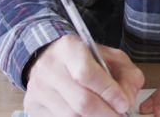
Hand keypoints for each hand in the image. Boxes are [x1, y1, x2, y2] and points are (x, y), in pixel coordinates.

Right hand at [23, 34, 144, 116]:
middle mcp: (49, 68)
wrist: (48, 57)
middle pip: (81, 102)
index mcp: (68, 49)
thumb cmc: (83, 58)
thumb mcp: (110, 56)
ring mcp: (38, 89)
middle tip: (119, 116)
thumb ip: (126, 75)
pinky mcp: (33, 106)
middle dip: (106, 114)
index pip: (87, 73)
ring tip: (106, 115)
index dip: (109, 92)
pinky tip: (89, 116)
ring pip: (71, 116)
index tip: (124, 104)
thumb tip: (127, 100)